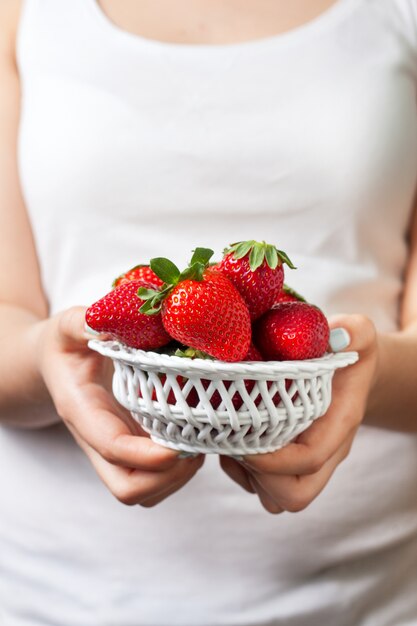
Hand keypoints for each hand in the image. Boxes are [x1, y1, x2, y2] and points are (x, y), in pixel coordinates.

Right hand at [36, 307, 203, 505]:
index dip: (147, 455)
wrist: (55, 365)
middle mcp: (96, 441)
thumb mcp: (70, 326)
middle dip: (167, 476)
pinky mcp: (130, 451)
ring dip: (178, 477)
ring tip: (201, 441)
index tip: (179, 446)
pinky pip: (154, 481)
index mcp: (83, 410)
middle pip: (127, 489)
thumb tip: (108, 318)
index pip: (113, 447)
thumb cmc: (65, 345)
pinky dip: (180, 471)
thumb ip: (83, 323)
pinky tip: (194, 438)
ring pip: (144, 493)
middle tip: (197, 443)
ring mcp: (113, 452)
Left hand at [220, 314, 377, 513]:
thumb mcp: (357, 333)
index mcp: (338, 425)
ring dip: (245, 474)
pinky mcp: (285, 463)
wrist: (350, 372)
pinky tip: (230, 432)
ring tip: (229, 436)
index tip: (241, 435)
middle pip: (294, 494)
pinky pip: (257, 487)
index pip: (310, 459)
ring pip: (275, 497)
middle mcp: (324, 452)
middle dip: (257, 474)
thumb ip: (354, 331)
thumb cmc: (348, 351)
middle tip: (232, 436)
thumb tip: (336, 335)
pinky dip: (237, 469)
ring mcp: (303, 462)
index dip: (274, 458)